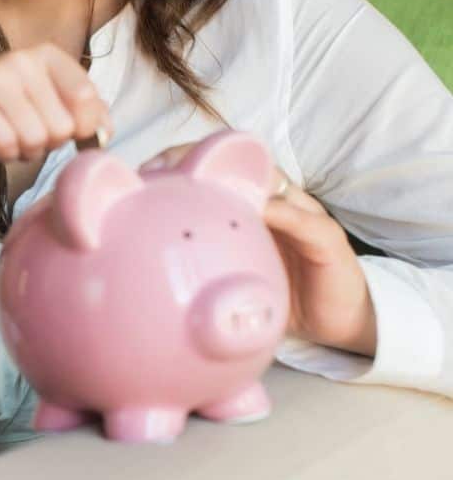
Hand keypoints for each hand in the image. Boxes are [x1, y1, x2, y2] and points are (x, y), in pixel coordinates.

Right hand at [0, 43, 112, 162]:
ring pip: (34, 139)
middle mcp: (22, 59)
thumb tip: (105, 133)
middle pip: (61, 126)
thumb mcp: (54, 100)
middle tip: (31, 132)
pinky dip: (6, 155)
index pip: (85, 96)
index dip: (84, 126)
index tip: (71, 131)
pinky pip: (6, 144)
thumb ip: (89, 113)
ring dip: (27, 151)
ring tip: (14, 138)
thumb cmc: (15, 107)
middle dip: (50, 142)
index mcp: (49, 55)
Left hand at [141, 142, 377, 356]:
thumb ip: (200, 262)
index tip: (145, 172)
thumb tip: (143, 268)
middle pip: (238, 166)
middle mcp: (274, 203)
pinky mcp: (326, 237)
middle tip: (163, 168)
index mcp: (250, 209)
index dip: (180, 163)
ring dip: (239, 177)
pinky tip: (260, 211)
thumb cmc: (279, 295)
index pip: (215, 172)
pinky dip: (282, 213)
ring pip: (272, 182)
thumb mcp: (231, 277)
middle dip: (199, 158)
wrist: (337, 321)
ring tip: (204, 179)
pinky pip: (304, 221)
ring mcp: (302, 216)